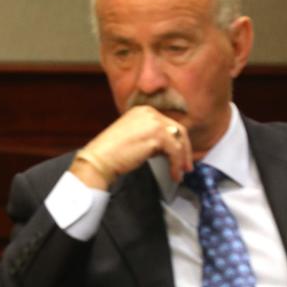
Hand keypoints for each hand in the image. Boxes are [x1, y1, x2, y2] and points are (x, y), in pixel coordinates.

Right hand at [72, 105, 192, 188]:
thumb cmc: (111, 153)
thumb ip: (150, 136)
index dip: (177, 141)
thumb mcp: (134, 137)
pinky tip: (174, 174)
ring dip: (182, 160)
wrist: (99, 159)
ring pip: (179, 141)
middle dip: (185, 150)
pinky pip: (175, 151)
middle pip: (178, 130)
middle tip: (186, 166)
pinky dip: (176, 165)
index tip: (180, 156)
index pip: (168, 124)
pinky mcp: (156, 136)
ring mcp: (154, 123)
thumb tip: (168, 148)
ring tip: (180, 173)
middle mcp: (150, 113)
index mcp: (143, 111)